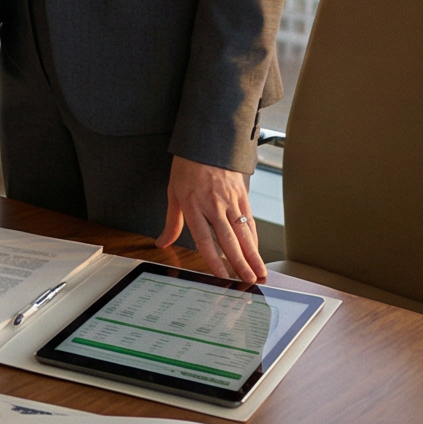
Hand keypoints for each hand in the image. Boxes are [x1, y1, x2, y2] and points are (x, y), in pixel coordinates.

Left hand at [158, 155, 267, 282]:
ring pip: (243, 232)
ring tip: (259, 272)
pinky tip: (256, 251)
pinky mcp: (241, 195)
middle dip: (240, 263)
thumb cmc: (186, 168)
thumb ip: (172, 223)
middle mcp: (213, 205)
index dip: (214, 260)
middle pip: (228, 239)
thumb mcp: (173, 194)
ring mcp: (229, 200)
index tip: (222, 276)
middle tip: (248, 281)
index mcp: (193, 206)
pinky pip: (249, 220)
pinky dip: (253, 237)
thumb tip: (163, 243)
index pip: (205, 239)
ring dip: (252, 254)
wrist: (205, 142)